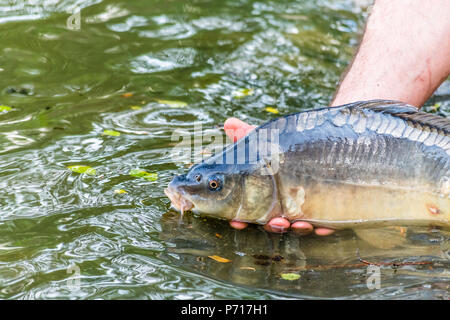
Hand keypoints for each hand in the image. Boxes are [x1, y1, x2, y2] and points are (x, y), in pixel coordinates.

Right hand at [224, 117, 334, 235]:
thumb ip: (245, 135)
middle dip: (273, 226)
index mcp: (264, 197)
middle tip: (274, 222)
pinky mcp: (328, 212)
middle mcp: (284, 207)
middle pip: (274, 223)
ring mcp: (305, 211)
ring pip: (299, 227)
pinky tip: (323, 228)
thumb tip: (228, 122)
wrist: (321, 143)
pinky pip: (327, 225)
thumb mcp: (265, 141)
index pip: (249, 213)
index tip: (237, 222)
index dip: (241, 220)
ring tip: (299, 223)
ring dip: (297, 229)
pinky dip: (325, 229)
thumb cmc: (286, 146)